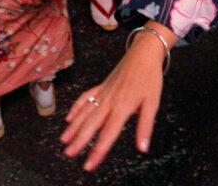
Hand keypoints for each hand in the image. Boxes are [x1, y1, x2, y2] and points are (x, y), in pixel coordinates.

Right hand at [61, 24, 170, 169]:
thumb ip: (145, 127)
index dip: (97, 151)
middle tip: (68, 154)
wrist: (143, 53)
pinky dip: (76, 108)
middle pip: (91, 125)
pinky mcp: (101, 86)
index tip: (88, 165)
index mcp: (122, 107)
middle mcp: (108, 101)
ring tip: (64, 140)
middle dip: (79, 141)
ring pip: (84, 112)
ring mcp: (102, 93)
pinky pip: (85, 98)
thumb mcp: (153, 103)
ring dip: (73, 127)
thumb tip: (142, 148)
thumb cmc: (150, 78)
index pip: (107, 134)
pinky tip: (69, 117)